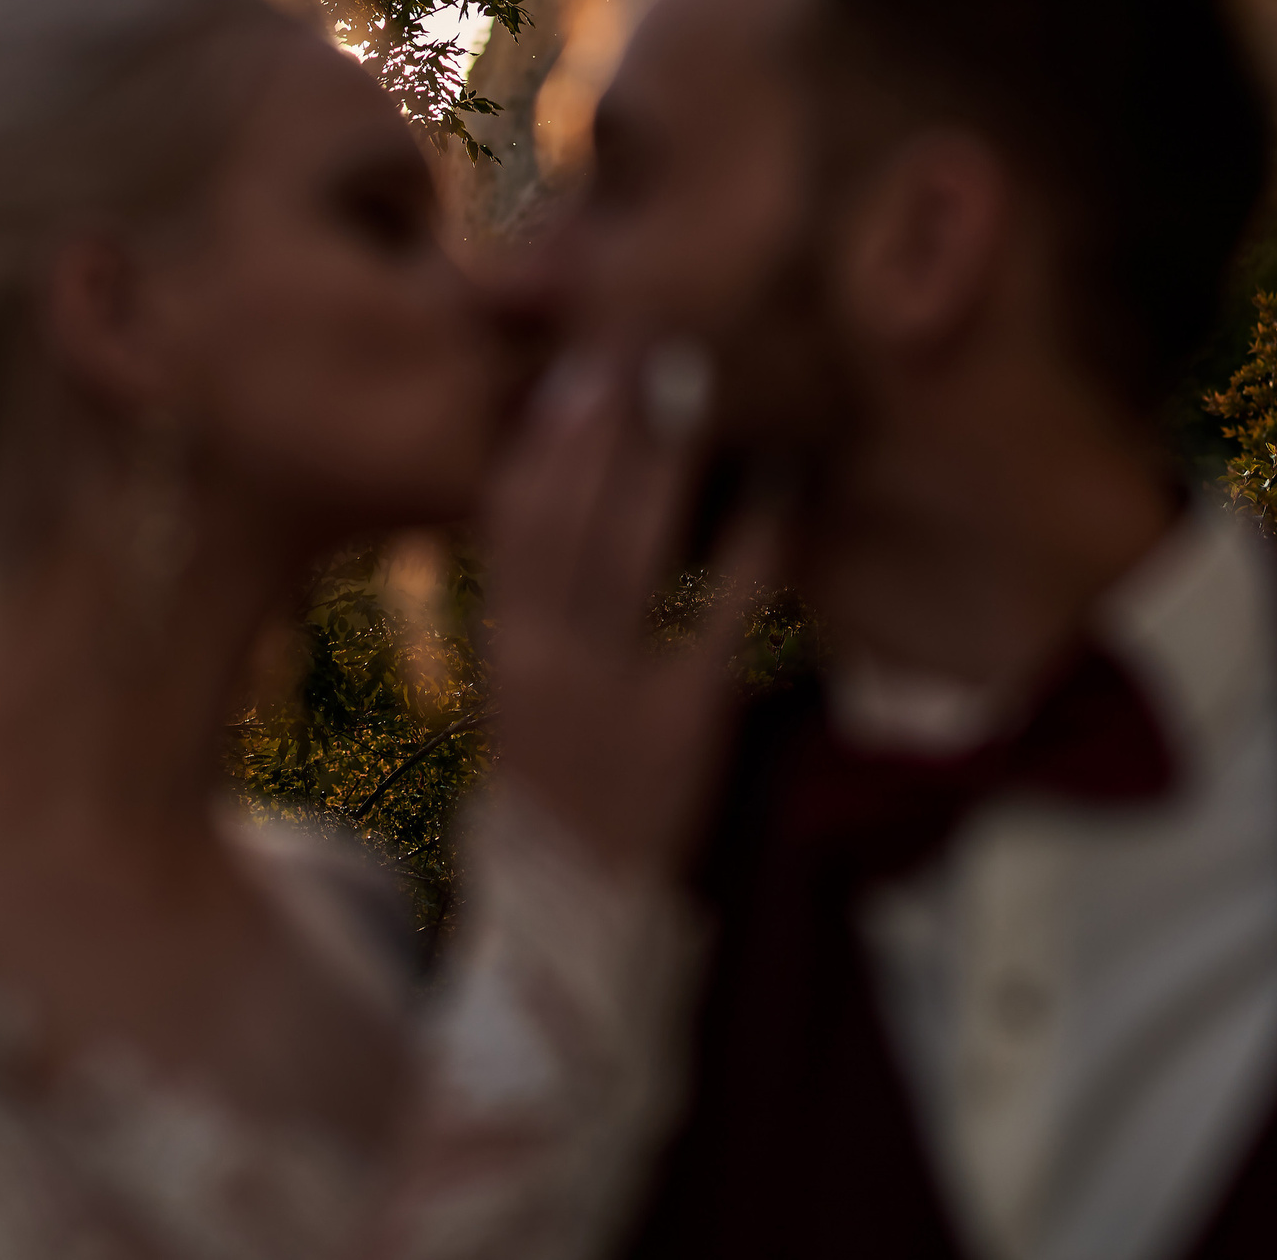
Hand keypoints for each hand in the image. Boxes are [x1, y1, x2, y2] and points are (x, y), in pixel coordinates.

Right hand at [481, 344, 780, 881]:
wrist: (570, 937)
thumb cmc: (545, 819)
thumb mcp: (517, 713)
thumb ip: (530, 627)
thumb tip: (550, 533)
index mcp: (498, 658)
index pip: (510, 525)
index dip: (541, 444)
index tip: (570, 376)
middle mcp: (544, 664)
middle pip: (565, 515)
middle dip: (599, 423)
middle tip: (637, 338)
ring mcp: (610, 694)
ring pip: (626, 550)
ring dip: (657, 457)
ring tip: (687, 381)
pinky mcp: (684, 728)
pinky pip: (720, 618)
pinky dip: (749, 545)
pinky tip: (777, 485)